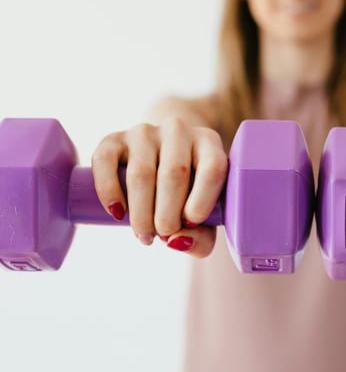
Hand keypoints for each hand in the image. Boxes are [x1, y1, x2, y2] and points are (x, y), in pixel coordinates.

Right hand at [91, 117, 227, 256]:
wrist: (161, 156)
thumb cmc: (189, 192)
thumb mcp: (204, 214)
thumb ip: (201, 236)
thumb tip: (176, 241)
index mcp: (209, 143)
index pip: (212, 168)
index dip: (202, 200)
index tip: (191, 222)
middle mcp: (178, 130)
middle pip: (174, 173)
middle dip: (167, 214)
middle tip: (163, 235)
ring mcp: (145, 131)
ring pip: (141, 173)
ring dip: (141, 212)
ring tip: (144, 235)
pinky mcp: (114, 138)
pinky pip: (105, 161)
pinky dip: (109, 191)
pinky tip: (117, 213)